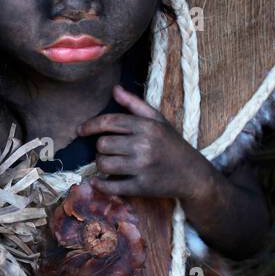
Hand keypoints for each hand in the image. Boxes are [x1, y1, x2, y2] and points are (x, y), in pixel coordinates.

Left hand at [78, 85, 215, 201]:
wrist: (193, 175)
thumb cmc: (173, 145)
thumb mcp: (158, 121)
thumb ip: (135, 105)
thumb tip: (115, 89)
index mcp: (147, 126)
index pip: (110, 122)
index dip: (90, 125)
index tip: (80, 130)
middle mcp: (144, 145)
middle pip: (103, 144)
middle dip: (100, 148)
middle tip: (107, 151)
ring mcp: (142, 167)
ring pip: (104, 164)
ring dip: (101, 164)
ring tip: (109, 163)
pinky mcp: (142, 187)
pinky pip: (111, 186)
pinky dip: (100, 184)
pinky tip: (98, 181)